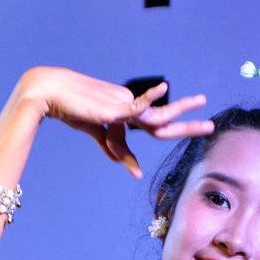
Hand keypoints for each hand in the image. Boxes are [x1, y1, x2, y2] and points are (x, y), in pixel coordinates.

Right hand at [18, 67, 214, 177]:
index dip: (157, 140)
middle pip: (163, 122)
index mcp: (126, 113)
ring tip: (202, 103)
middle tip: (210, 126)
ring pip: (157, 115)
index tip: (152, 161)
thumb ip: (114, 148)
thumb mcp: (96, 132)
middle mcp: (129, 107)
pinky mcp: (113, 105)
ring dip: (181, 109)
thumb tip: (133, 170)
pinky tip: (162, 89)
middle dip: (187, 125)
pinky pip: (135, 105)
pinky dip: (149, 99)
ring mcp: (123, 104)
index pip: (149, 129)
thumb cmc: (70, 108)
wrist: (49, 94)